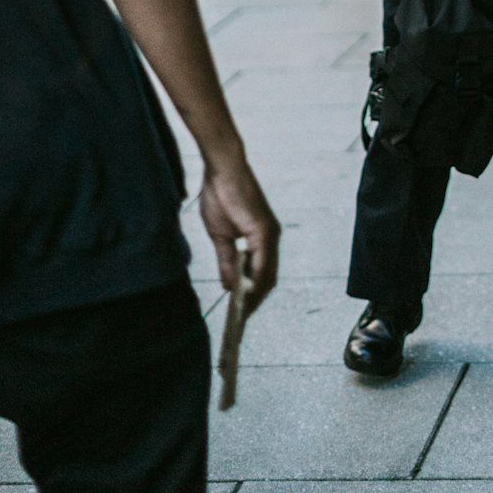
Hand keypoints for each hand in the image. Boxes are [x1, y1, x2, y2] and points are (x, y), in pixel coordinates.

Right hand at [199, 153, 279, 317]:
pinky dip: (254, 282)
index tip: (241, 314)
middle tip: (241, 323)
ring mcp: (270, 234)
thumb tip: (229, 287)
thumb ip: (227, 261)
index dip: (253, 295)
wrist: (222, 169)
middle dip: (254, 302)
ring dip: (255, 297)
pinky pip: (262, 262)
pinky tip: (244, 296)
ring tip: (241, 317)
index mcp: (261, 238)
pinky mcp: (263, 229)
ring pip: (267, 274)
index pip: (262, 274)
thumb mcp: (221, 236)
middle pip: (267, 278)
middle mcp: (271, 237)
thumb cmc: (220, 195)